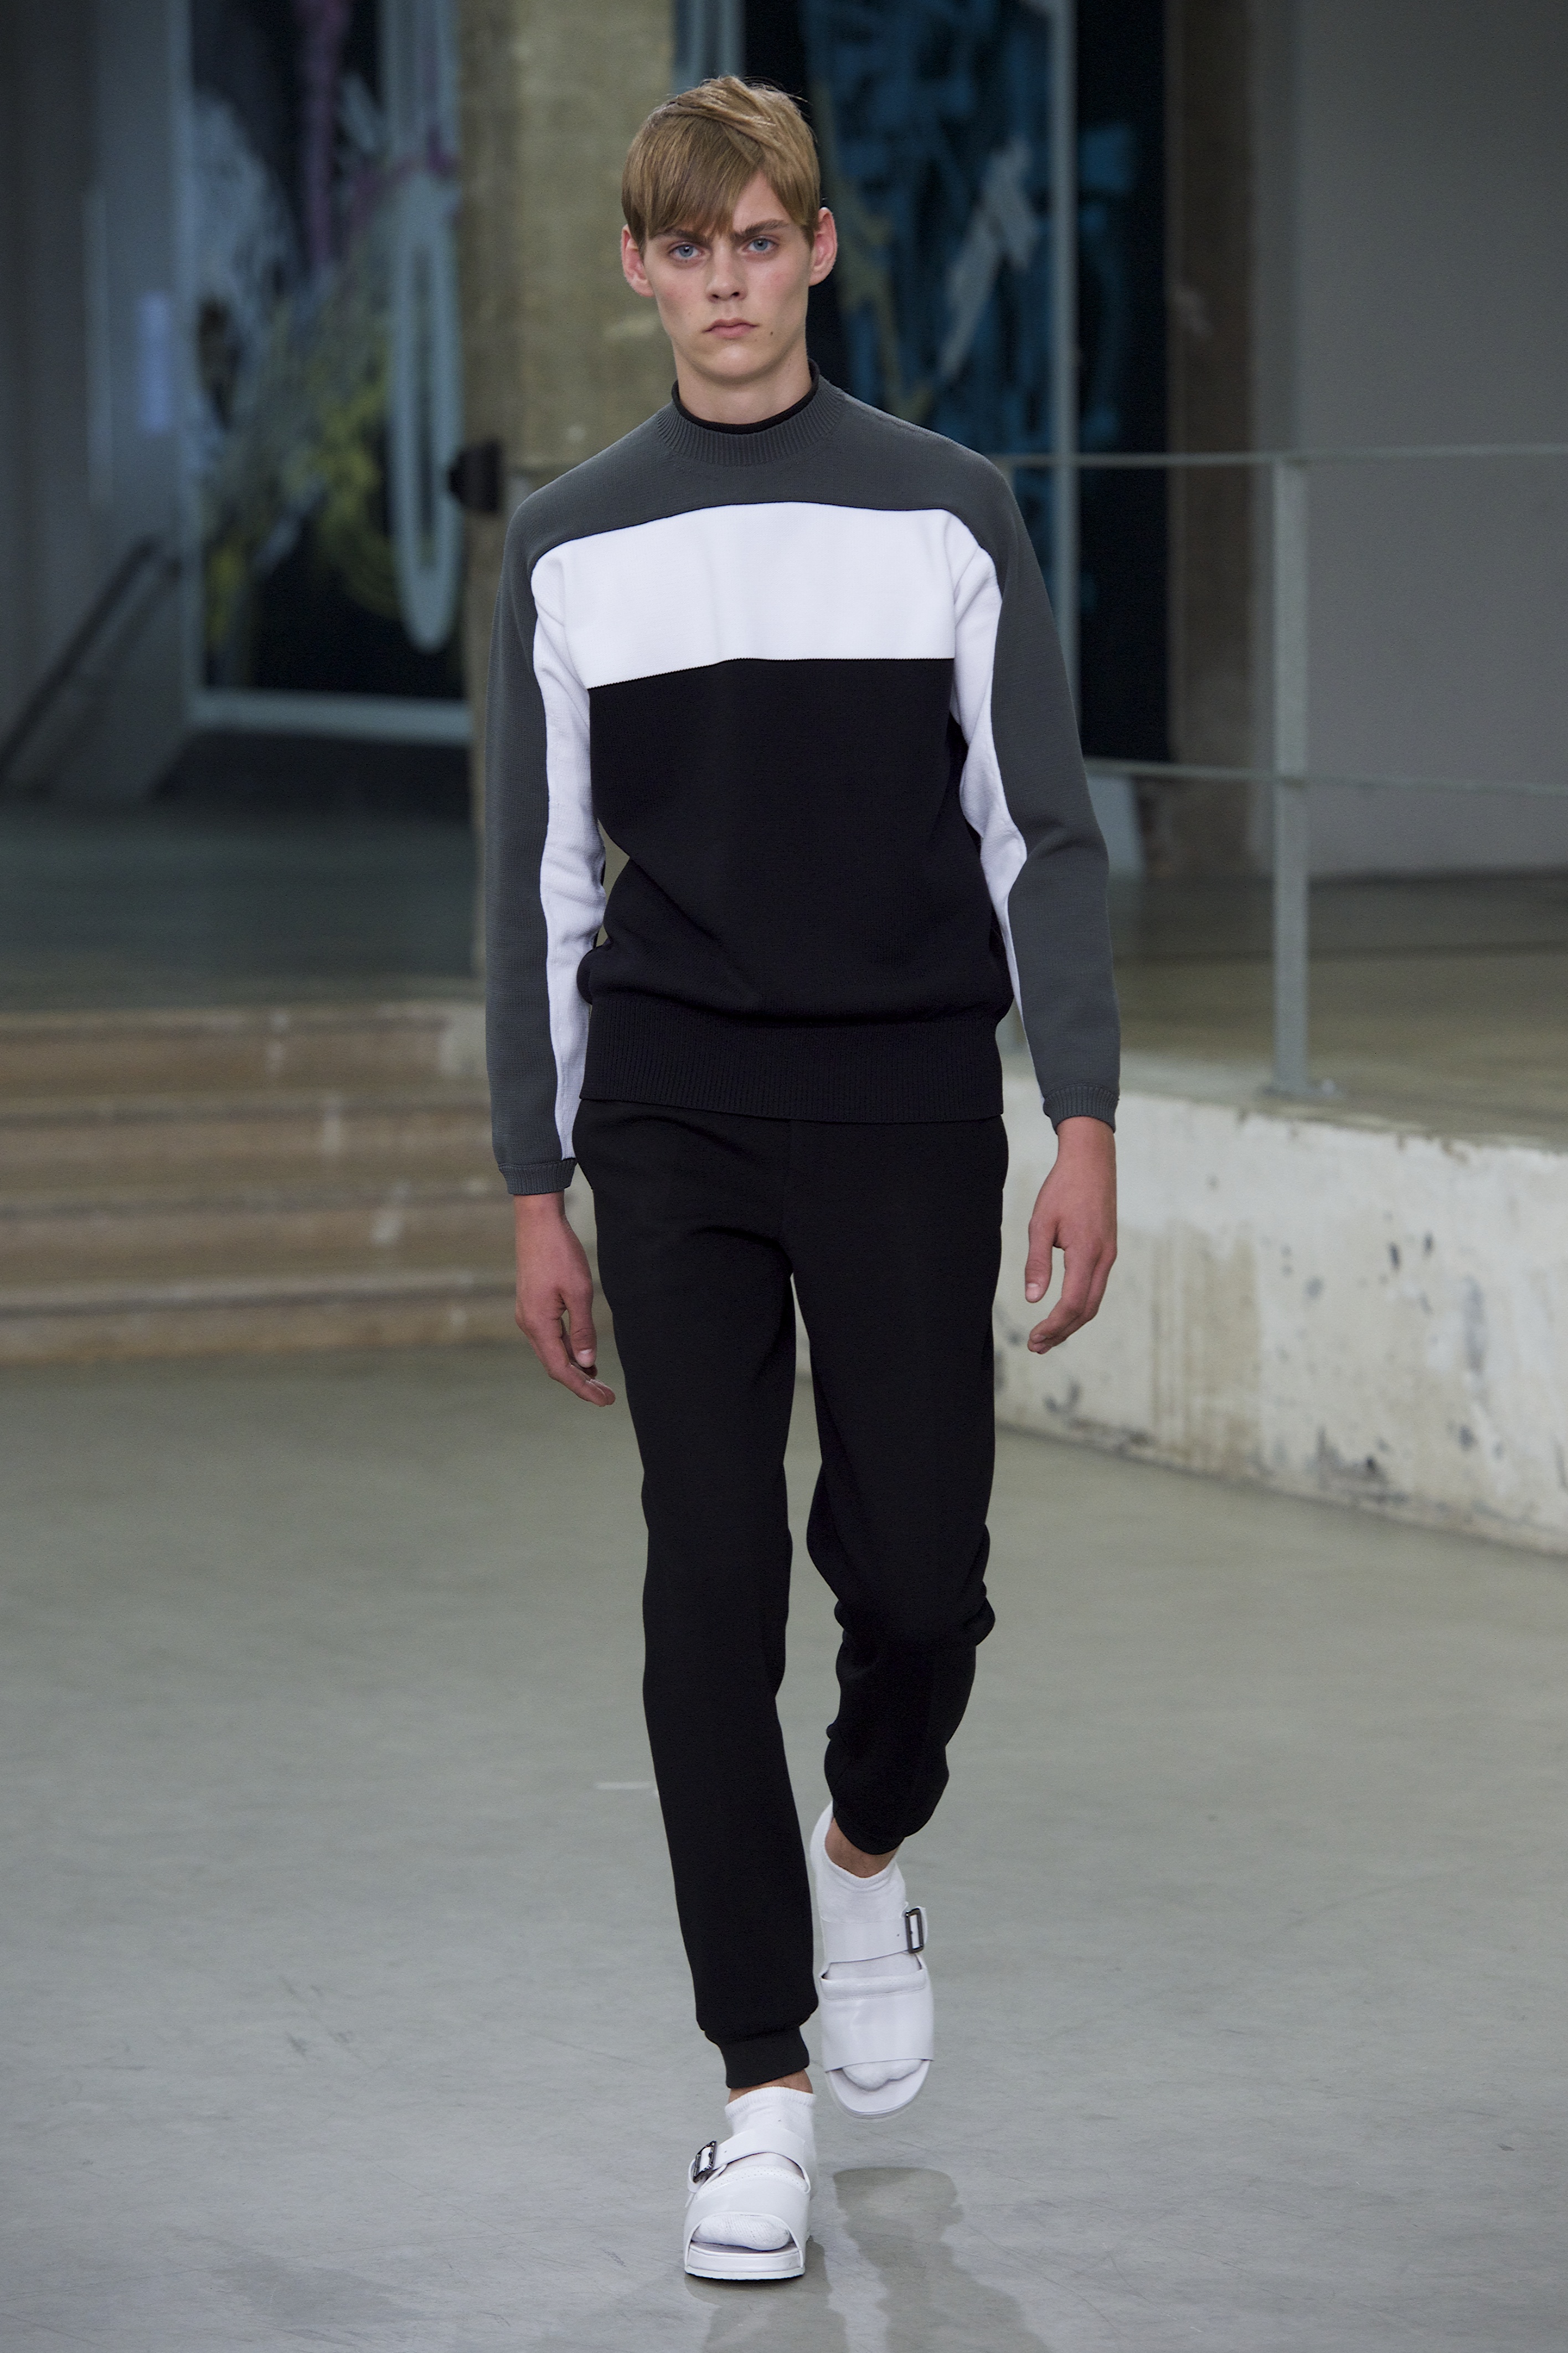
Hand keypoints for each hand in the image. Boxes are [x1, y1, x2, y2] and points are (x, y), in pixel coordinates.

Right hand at [512, 1194, 615, 1404]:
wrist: (537, 1222)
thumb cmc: (560, 1253)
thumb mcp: (578, 1292)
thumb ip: (582, 1331)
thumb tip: (586, 1364)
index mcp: (538, 1324)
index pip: (561, 1369)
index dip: (583, 1388)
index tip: (605, 1400)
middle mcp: (528, 1324)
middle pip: (554, 1365)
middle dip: (580, 1383)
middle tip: (607, 1397)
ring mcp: (528, 1315)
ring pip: (551, 1352)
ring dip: (574, 1368)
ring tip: (598, 1381)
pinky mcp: (532, 1305)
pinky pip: (549, 1337)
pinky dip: (566, 1350)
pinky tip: (582, 1355)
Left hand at [1024, 1117, 1116, 1352]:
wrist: (1092, 1161)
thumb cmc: (1063, 1189)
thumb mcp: (1041, 1223)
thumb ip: (1037, 1262)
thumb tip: (1032, 1298)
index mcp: (1087, 1253)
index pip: (1073, 1303)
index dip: (1053, 1326)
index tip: (1034, 1339)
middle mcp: (1103, 1258)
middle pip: (1087, 1310)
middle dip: (1062, 1332)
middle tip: (1036, 1346)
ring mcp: (1109, 1255)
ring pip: (1093, 1300)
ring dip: (1071, 1322)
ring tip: (1047, 1337)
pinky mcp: (1107, 1250)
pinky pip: (1096, 1286)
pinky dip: (1080, 1305)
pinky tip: (1063, 1310)